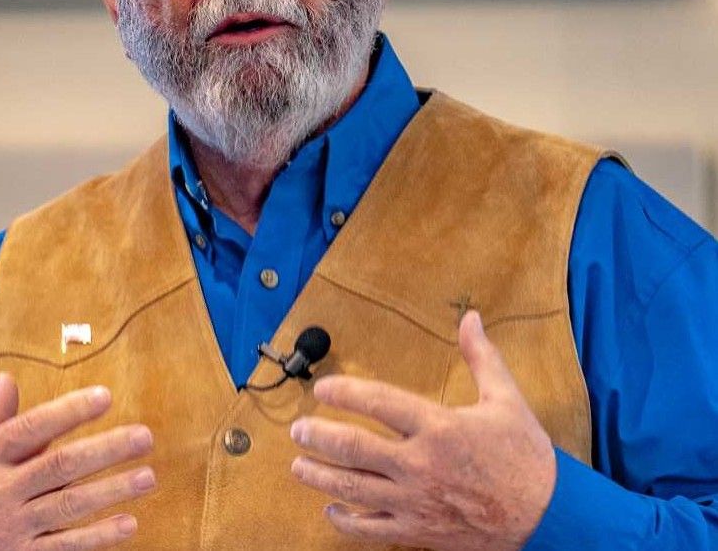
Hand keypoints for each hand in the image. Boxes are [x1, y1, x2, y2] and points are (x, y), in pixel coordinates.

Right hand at [0, 373, 155, 550]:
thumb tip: (9, 378)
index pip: (30, 429)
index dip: (68, 412)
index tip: (105, 396)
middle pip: (60, 467)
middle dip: (106, 450)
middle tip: (145, 437)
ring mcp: (11, 530)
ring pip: (69, 507)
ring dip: (112, 491)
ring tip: (147, 476)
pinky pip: (64, 549)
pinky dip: (97, 538)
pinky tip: (127, 525)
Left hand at [289, 310, 555, 550]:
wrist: (548, 515)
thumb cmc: (524, 454)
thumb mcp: (505, 397)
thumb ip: (481, 356)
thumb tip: (471, 317)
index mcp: (440, 427)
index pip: (380, 403)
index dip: (346, 392)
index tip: (322, 388)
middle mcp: (422, 465)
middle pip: (355, 449)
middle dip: (319, 437)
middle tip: (298, 429)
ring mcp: (417, 502)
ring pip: (356, 490)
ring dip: (321, 477)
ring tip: (299, 465)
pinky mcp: (420, 531)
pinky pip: (373, 530)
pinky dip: (347, 521)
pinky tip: (332, 509)